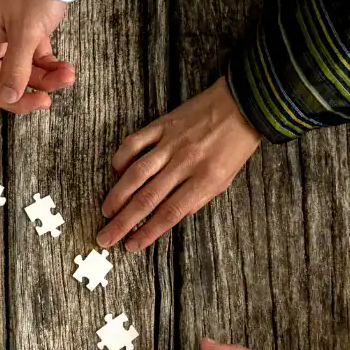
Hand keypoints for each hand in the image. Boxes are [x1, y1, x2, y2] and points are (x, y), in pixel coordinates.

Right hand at [0, 0, 74, 148]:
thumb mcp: (25, 31)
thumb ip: (18, 68)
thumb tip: (10, 97)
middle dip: (21, 98)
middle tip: (45, 103)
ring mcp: (9, 44)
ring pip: (21, 79)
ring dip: (45, 82)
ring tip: (68, 77)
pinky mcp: (29, 40)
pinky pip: (37, 66)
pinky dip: (52, 70)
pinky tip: (68, 69)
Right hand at [97, 78, 261, 251]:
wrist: (243, 104)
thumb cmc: (234, 146)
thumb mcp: (224, 180)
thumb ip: (196, 199)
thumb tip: (166, 217)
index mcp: (205, 179)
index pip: (170, 213)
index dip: (147, 232)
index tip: (131, 245)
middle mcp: (185, 162)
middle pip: (147, 198)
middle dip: (123, 222)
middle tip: (105, 237)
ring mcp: (171, 142)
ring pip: (136, 173)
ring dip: (117, 196)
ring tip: (106, 211)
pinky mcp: (162, 124)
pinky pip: (134, 142)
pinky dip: (121, 158)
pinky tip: (116, 172)